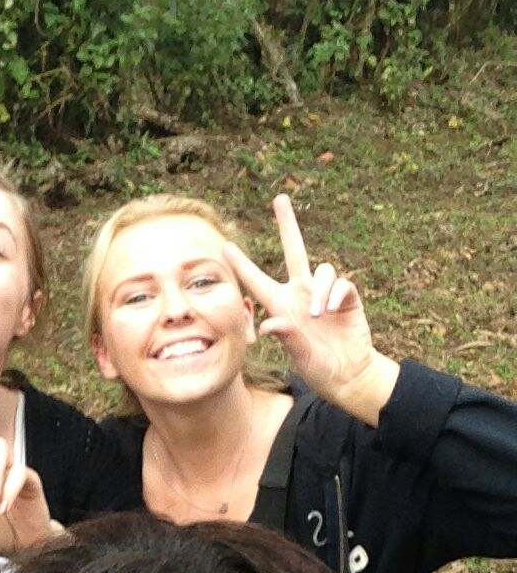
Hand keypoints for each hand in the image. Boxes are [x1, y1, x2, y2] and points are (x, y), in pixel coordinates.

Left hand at [223, 195, 397, 425]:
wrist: (347, 374)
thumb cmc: (317, 367)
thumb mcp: (297, 355)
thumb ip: (286, 337)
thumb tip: (269, 324)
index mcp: (281, 306)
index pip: (257, 281)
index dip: (241, 264)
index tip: (224, 246)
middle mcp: (301, 294)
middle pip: (294, 250)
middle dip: (287, 225)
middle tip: (279, 199)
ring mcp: (324, 294)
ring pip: (323, 269)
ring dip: (321, 290)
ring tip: (319, 316)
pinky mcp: (347, 298)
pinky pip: (342, 283)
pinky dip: (337, 294)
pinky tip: (334, 311)